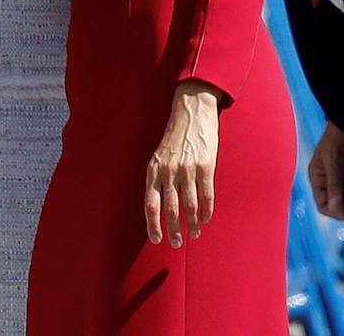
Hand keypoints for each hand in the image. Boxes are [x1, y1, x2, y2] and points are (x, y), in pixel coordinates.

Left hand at [144, 80, 219, 246]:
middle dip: (172, 229)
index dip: (152, 223)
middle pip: (169, 208)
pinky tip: (205, 219)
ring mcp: (186, 169)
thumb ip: (158, 179)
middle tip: (176, 243)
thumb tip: (159, 205)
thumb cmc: (174, 140)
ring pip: (189, 205)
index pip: (150, 203)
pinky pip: (206, 195)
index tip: (156, 239)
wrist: (190, 113)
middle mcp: (167, 171)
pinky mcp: (205, 166)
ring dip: (192, 223)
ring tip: (193, 234)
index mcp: (153, 170)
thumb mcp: (159, 157)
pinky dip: (206, 210)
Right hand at [310, 121, 343, 218]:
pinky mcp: (343, 175)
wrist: (343, 127)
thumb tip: (334, 209)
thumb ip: (333, 184)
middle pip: (335, 204)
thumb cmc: (334, 140)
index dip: (334, 211)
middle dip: (341, 207)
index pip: (323, 205)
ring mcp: (338, 179)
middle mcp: (327, 181)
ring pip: (341, 198)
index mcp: (317, 178)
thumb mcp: (332, 162)